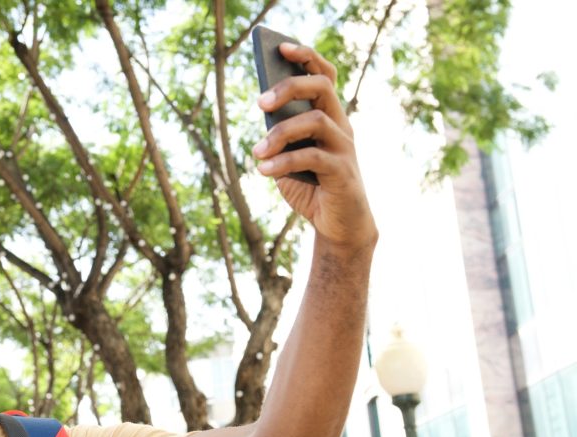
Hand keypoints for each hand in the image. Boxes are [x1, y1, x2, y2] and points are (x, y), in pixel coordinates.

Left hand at [252, 42, 376, 250]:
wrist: (337, 225)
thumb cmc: (311, 187)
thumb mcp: (287, 158)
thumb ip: (278, 136)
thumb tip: (263, 114)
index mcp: (329, 116)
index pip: (323, 76)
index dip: (306, 57)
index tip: (281, 47)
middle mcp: (341, 125)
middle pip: (321, 88)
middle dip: (288, 87)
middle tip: (260, 103)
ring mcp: (344, 146)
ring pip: (314, 120)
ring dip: (279, 133)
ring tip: (256, 152)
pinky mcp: (343, 171)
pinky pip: (311, 156)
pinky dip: (283, 161)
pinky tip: (263, 170)